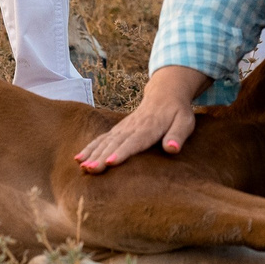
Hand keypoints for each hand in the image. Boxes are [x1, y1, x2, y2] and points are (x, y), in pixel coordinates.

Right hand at [76, 66, 207, 170]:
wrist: (165, 93)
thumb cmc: (177, 112)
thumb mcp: (185, 122)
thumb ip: (178, 135)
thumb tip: (172, 148)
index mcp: (149, 127)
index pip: (134, 141)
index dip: (122, 152)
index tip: (110, 162)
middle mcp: (132, 127)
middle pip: (115, 143)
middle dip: (101, 156)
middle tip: (90, 169)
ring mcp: (123, 128)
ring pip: (105, 141)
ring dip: (92, 154)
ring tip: (82, 166)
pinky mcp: (118, 130)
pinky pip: (101, 139)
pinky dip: (89, 148)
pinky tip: (78, 159)